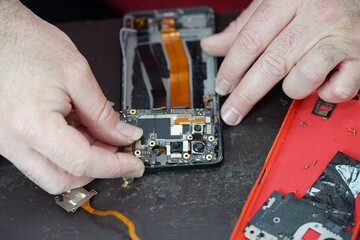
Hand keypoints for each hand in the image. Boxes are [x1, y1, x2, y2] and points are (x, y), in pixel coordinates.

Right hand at [0, 1, 143, 193]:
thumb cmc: (24, 42)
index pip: (83, 162)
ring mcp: (7, 142)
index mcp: (32, 124)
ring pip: (51, 172)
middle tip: (116, 147)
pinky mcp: (7, 138)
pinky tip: (78, 128)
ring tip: (97, 132)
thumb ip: (103, 111)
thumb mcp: (76, 73)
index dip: (115, 166)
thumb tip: (122, 134)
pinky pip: (40, 157)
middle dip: (96, 168)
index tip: (133, 164)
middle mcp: (13, 140)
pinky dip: (65, 150)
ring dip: (81, 159)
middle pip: (63, 179)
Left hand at [201, 0, 359, 124]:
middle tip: (232, 111)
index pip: (250, 41)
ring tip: (291, 82)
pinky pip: (337, 89)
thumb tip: (213, 46)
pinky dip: (325, 94)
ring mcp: (340, 37)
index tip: (222, 86)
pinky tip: (321, 84)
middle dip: (245, 95)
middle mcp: (316, 17)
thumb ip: (244, 25)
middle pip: (271, 64)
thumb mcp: (277, 1)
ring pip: (303, 79)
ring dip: (291, 89)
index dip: (231, 68)